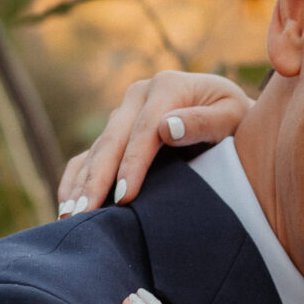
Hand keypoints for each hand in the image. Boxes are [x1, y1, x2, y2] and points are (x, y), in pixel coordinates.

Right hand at [57, 70, 253, 215]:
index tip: (124, 197)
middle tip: (85, 213)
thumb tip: (167, 128)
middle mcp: (138, 96)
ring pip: (96, 150)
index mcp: (167, 87)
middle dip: (96, 179)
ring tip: (70, 216)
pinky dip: (75, 181)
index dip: (132, 164)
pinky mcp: (116, 133)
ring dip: (81, 184)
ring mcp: (123, 114)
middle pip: (112, 140)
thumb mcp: (232, 115)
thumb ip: (205, 121)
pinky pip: (88, 156)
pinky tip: (66, 206)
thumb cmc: (237, 120)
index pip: (145, 130)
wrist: (231, 114)